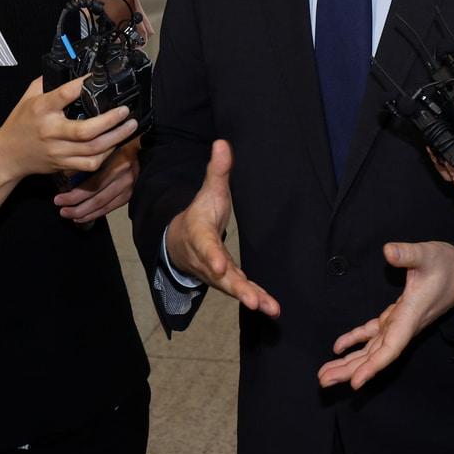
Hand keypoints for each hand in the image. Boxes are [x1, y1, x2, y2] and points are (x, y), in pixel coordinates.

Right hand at [0, 76, 137, 182]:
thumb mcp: (28, 97)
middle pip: (86, 131)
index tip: (98, 77)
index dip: (83, 85)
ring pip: (93, 150)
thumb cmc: (19, 123)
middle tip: (125, 111)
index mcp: (42, 109)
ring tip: (129, 127)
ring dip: (115, 139)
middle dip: (111, 121)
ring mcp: (58, 150)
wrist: (6, 155)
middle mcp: (51, 131)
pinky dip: (106, 156)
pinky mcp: (63, 164)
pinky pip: (89, 164)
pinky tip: (115, 145)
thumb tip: (70, 69)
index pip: (64, 95)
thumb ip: (47, 82)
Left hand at [54, 140, 138, 223]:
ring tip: (69, 215)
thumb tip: (66, 175)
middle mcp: (124, 177)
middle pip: (96, 198)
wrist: (146, 149)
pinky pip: (111, 208)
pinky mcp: (130, 194)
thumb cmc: (122, 145)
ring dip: (84, 213)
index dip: (74, 195)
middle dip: (76, 207)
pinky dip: (96, 214)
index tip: (58, 199)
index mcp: (116, 164)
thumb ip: (90, 160)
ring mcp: (129, 187)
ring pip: (103, 206)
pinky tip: (83, 217)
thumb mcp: (107, 147)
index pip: (92, 185)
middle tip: (61, 210)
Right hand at [165, 142, 279, 316]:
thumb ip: (217, 170)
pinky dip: (257, 300)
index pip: (206, 247)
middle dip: (237, 288)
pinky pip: (242, 291)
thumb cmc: (199, 214)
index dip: (213, 257)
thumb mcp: (208, 191)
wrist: (180, 242)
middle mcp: (207, 260)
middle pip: (221, 275)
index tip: (222, 266)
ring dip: (251, 298)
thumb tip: (222, 142)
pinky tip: (273, 310)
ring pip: (232, 288)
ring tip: (269, 309)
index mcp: (199, 236)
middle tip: (252, 300)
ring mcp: (216, 274)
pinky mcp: (227, 281)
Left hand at [317, 241, 453, 390]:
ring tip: (326, 374)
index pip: (391, 347)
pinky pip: (374, 334)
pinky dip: (356, 340)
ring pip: (372, 348)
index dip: (373, 366)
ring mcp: (400, 323)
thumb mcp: (428, 255)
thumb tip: (387, 251)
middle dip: (351, 370)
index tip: (355, 383)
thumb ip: (408, 254)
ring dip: (350, 361)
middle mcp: (404, 325)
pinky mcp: (397, 316)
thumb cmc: (448, 265)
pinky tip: (338, 347)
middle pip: (375, 355)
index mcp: (410, 315)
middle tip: (323, 381)